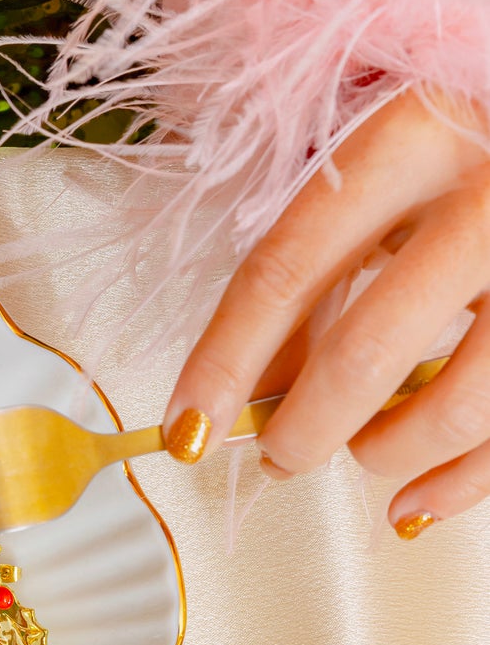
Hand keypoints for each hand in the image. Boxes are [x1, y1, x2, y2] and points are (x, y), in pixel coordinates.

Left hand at [163, 89, 489, 539]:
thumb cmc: (466, 152)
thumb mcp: (381, 182)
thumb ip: (314, 279)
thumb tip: (253, 392)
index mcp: (409, 142)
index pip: (283, 273)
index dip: (223, 363)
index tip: (186, 428)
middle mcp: (487, 197)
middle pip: (365, 351)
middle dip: (303, 431)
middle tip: (278, 456)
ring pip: (458, 405)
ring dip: (386, 453)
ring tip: (365, 454)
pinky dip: (457, 485)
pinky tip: (413, 502)